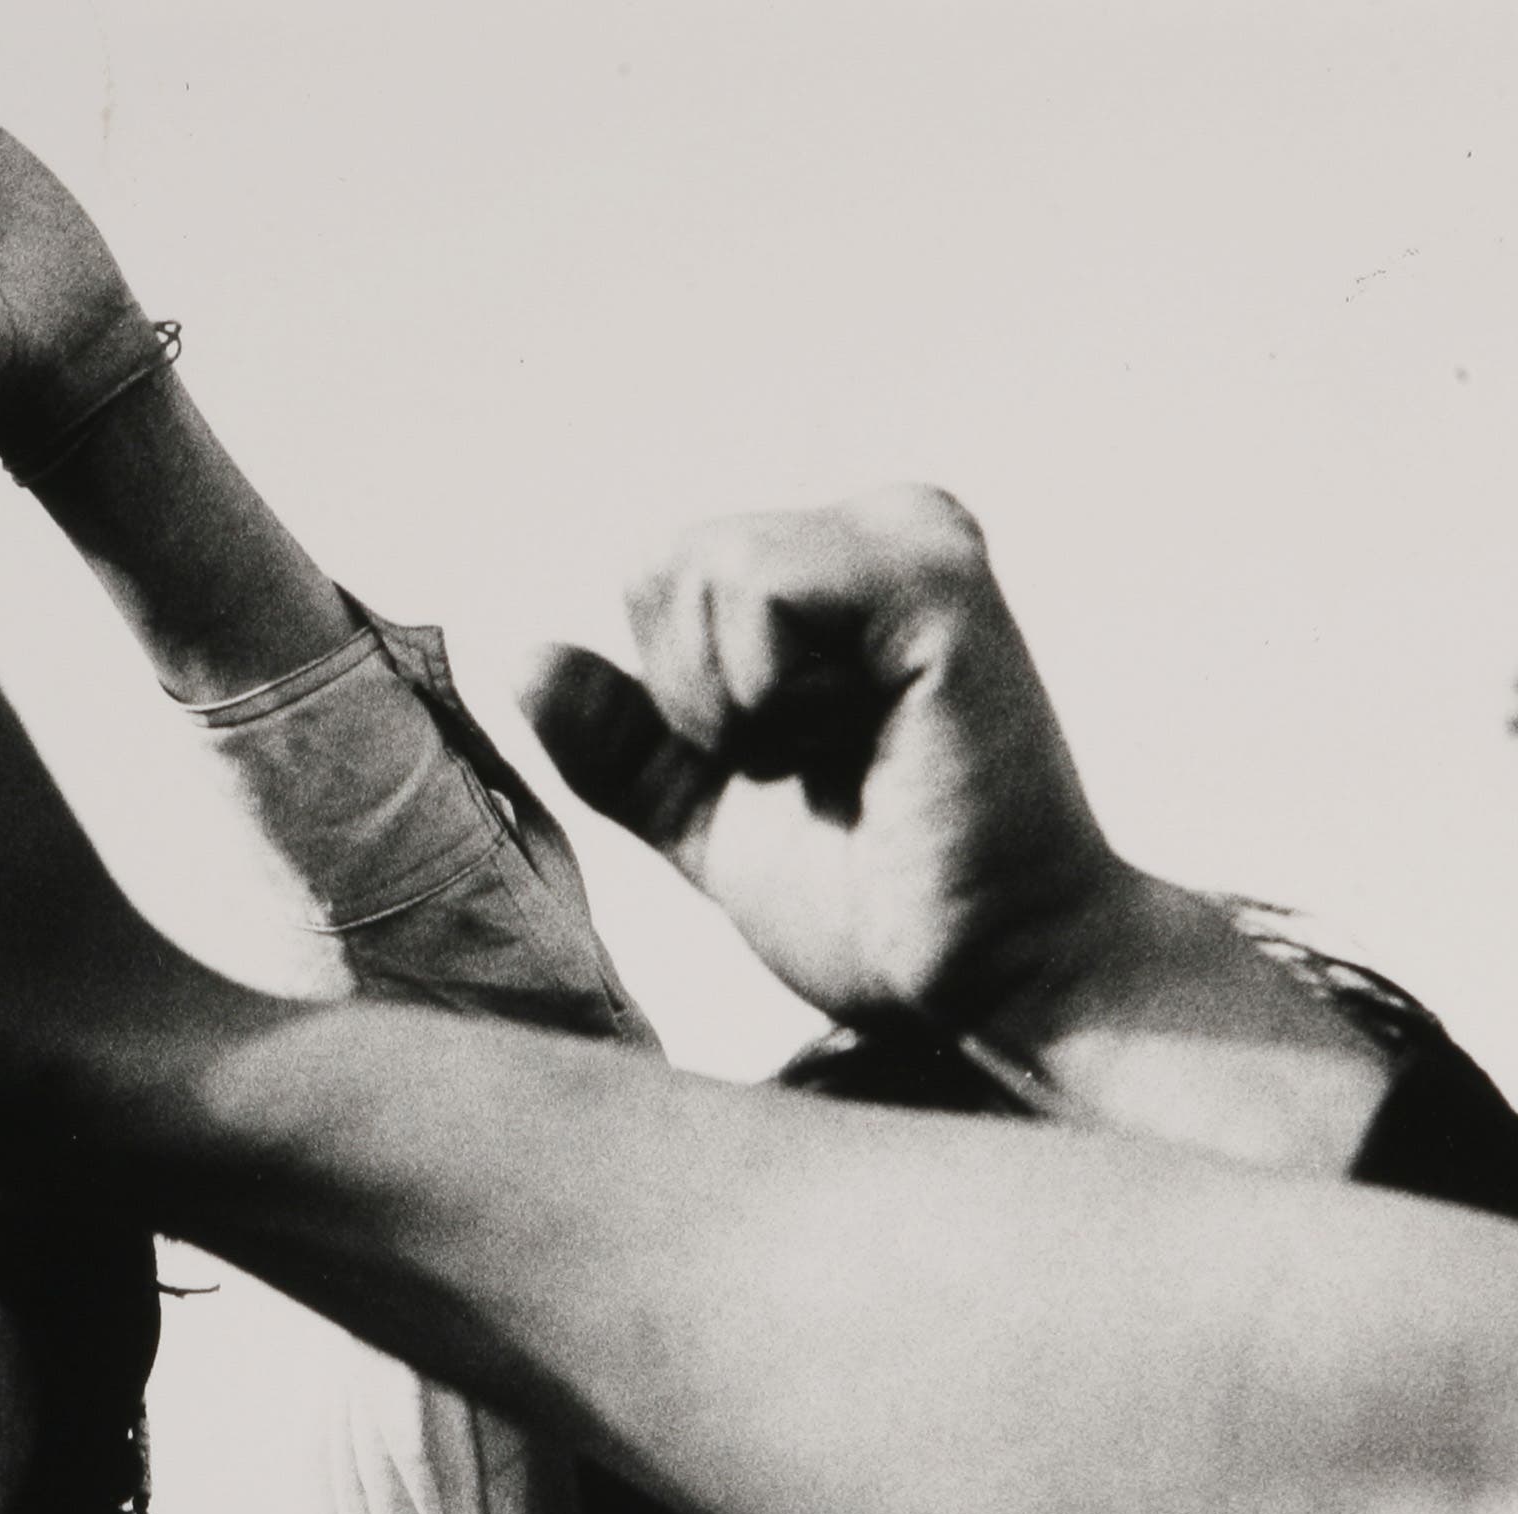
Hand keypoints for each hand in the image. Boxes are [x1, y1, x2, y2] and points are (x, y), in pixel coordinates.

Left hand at [519, 486, 1128, 1029]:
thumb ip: (626, 745)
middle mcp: (886, 528)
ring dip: (739, 707)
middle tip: (823, 772)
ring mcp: (915, 543)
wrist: (997, 981)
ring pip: (703, 569)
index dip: (684, 705)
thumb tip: (521, 656)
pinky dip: (770, 695)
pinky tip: (866, 743)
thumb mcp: (715, 823)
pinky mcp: (935, 583)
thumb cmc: (884, 911)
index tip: (801, 772)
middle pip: (666, 564)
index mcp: (841, 572)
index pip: (660, 580)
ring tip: (847, 760)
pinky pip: (759, 587)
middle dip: (702, 703)